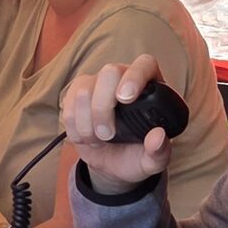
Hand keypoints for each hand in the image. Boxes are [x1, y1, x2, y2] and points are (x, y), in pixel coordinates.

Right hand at [59, 54, 171, 194]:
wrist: (112, 162)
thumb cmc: (137, 155)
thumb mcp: (153, 162)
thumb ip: (159, 152)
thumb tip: (158, 136)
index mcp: (151, 87)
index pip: (144, 65)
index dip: (134, 77)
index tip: (126, 99)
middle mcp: (123, 78)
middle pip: (108, 72)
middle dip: (103, 107)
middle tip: (107, 135)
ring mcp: (98, 84)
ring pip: (84, 90)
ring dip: (87, 123)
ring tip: (98, 141)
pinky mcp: (77, 94)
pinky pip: (68, 104)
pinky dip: (75, 127)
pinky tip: (86, 137)